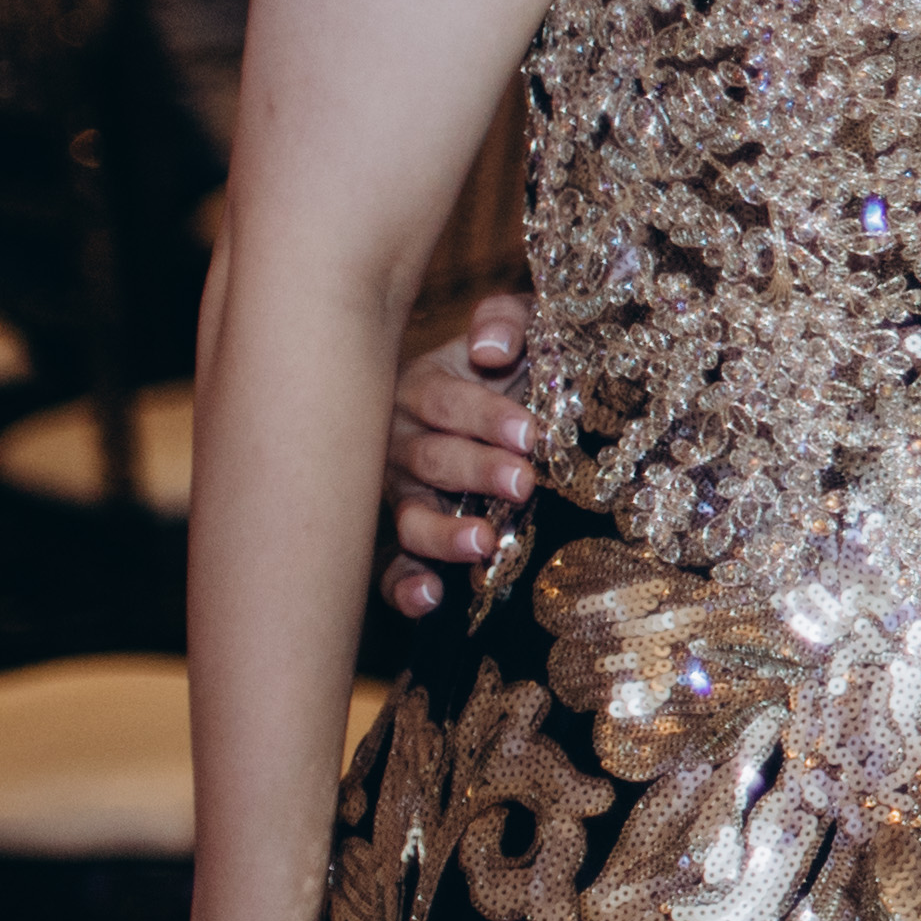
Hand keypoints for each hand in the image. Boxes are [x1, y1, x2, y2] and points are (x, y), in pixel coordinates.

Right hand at [380, 295, 537, 616]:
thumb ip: (508, 321)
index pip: (446, 401)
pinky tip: (428, 598)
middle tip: (522, 482)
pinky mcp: (403, 538)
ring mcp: (399, 493)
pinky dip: (404, 585)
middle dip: (475, 471)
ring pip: (408, 515)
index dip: (484, 415)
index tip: (528, 433)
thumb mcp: (517, 329)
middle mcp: (402, 442)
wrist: (504, 394)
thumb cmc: (511, 362)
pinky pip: (392, 567)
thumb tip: (491, 349)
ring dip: (442, 533)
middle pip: (430, 459)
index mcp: (425, 388)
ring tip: (484, 544)